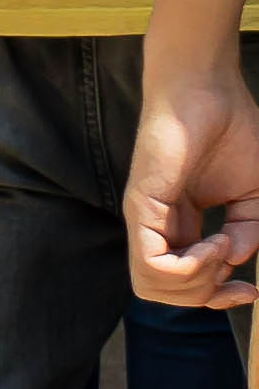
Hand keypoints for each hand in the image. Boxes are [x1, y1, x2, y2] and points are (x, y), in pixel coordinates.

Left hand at [135, 54, 258, 307]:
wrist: (207, 91)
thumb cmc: (230, 132)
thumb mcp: (255, 193)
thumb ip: (251, 229)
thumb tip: (237, 261)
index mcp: (181, 226)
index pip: (183, 284)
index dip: (218, 298)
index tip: (250, 290)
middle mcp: (158, 227)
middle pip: (165, 295)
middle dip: (209, 296)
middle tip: (237, 270)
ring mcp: (145, 219)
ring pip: (153, 288)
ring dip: (200, 283)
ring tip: (224, 248)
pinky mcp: (141, 206)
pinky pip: (151, 264)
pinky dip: (191, 268)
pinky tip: (216, 242)